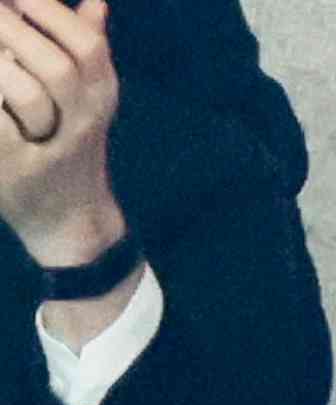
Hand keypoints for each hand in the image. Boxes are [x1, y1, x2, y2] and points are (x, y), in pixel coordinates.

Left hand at [0, 0, 118, 268]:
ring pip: (27, 96)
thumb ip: (90, 48)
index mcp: (100, 99)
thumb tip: (95, 2)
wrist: (69, 226)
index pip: (87, 47)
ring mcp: (49, 153)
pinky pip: (0, 127)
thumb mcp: (88, 101)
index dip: (50, 11)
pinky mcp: (14, 171)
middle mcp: (83, 126)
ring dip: (0, 62)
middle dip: (14, 26)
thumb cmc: (70, 151)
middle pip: (57, 68)